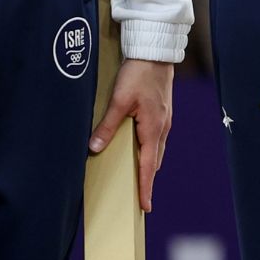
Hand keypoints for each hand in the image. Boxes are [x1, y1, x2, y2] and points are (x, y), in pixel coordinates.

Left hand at [90, 59, 174, 211]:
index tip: (145, 207)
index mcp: (153, 128)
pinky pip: (156, 139)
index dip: (146, 187)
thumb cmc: (139, 74)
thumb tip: (94, 148)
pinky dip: (149, 151)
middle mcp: (162, 127)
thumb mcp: (119, 100)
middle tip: (139, 199)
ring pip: (156, 150)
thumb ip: (107, 125)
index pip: (149, 166)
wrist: (156, 52)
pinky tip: (140, 150)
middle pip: (155, 161)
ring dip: (148, 165)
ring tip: (138, 178)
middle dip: (148, 180)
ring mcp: (164, 119)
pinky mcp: (162, 112)